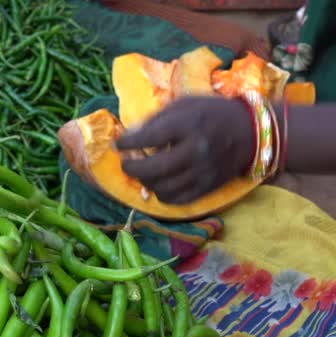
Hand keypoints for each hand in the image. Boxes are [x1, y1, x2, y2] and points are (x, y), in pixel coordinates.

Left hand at [114, 96, 253, 203]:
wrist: (250, 131)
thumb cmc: (211, 113)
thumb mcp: (184, 104)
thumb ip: (156, 118)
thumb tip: (129, 135)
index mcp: (188, 125)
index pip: (149, 138)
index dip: (128, 143)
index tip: (118, 144)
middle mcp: (195, 150)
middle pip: (153, 169)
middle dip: (132, 169)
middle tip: (126, 164)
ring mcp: (202, 172)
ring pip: (162, 188)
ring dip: (145, 182)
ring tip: (143, 173)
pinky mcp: (208, 187)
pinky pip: (177, 200)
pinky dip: (162, 194)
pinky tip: (159, 184)